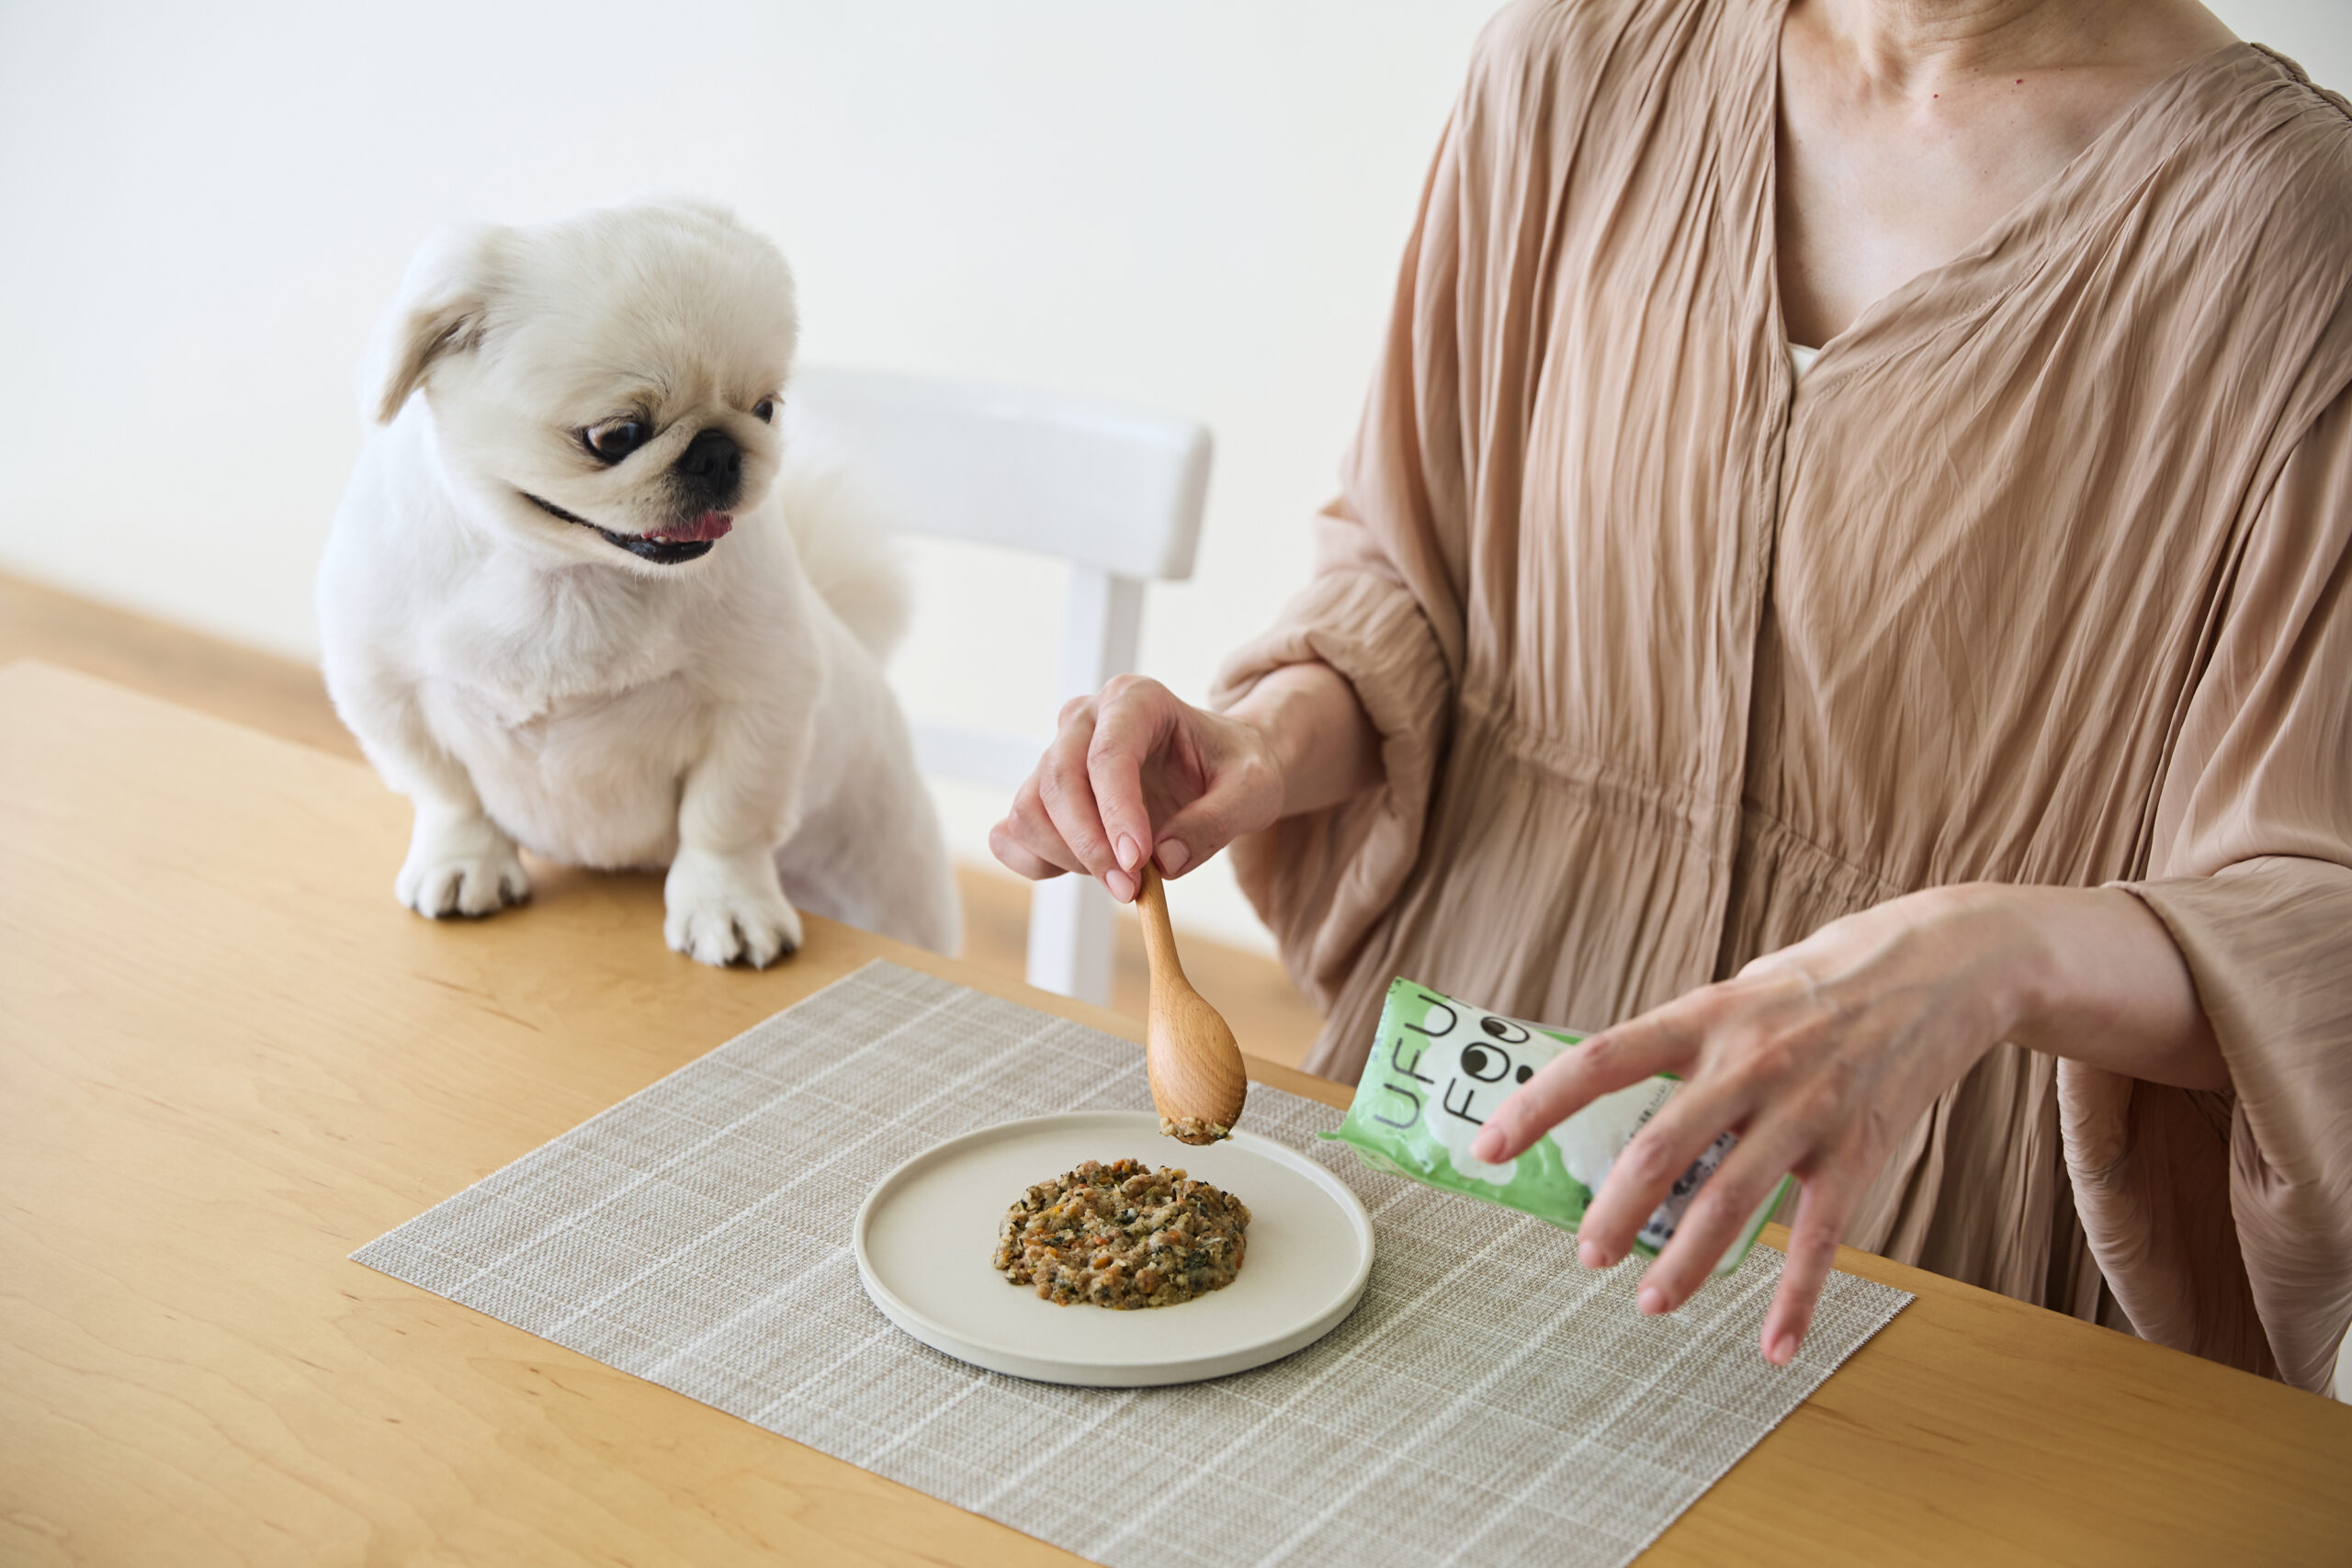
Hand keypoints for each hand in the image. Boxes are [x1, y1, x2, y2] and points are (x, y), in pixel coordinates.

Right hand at [990, 675, 1284, 901]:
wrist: (1220, 768)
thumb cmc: (1235, 769)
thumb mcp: (1254, 791)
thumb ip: (1217, 821)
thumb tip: (1165, 862)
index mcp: (1137, 699)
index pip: (1109, 753)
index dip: (1117, 812)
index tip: (1138, 863)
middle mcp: (1086, 718)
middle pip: (1059, 781)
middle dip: (1091, 846)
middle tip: (1131, 889)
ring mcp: (1056, 752)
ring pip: (1029, 808)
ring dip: (1067, 857)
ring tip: (1121, 880)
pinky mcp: (1042, 792)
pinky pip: (1013, 831)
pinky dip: (1037, 861)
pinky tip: (1084, 872)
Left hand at [1466, 883, 2223, 1365]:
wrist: (1947, 964)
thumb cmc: (1826, 978)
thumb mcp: (1743, 989)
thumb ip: (1687, 1042)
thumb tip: (1613, 1089)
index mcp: (1707, 1015)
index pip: (1601, 1060)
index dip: (1538, 1106)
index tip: (1487, 1150)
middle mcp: (1752, 1062)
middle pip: (1661, 1148)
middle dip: (1615, 1212)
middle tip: (1585, 1254)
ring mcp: (1809, 1109)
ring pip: (1732, 1201)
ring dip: (1686, 1262)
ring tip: (1651, 1302)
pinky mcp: (1862, 1149)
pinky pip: (1821, 1237)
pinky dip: (1796, 1298)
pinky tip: (1773, 1346)